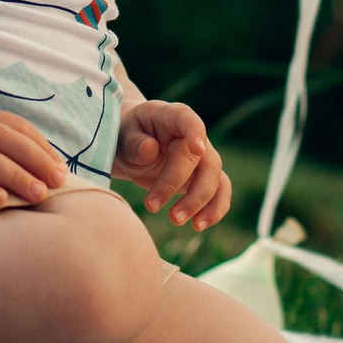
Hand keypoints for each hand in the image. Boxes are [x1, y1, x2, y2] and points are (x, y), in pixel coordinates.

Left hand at [113, 100, 230, 228]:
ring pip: (215, 178)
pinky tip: (198, 226)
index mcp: (171, 117)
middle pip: (199, 158)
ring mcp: (203, 158)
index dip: (195, 132)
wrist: (131, 146)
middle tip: (151, 206)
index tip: (197, 148)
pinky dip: (214, 210)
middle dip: (177, 183)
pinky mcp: (204, 179)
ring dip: (200, 202)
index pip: (188, 119)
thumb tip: (150, 150)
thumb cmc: (126, 135)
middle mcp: (193, 137)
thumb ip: (134, 141)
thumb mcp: (122, 135)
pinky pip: (220, 193)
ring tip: (175, 220)